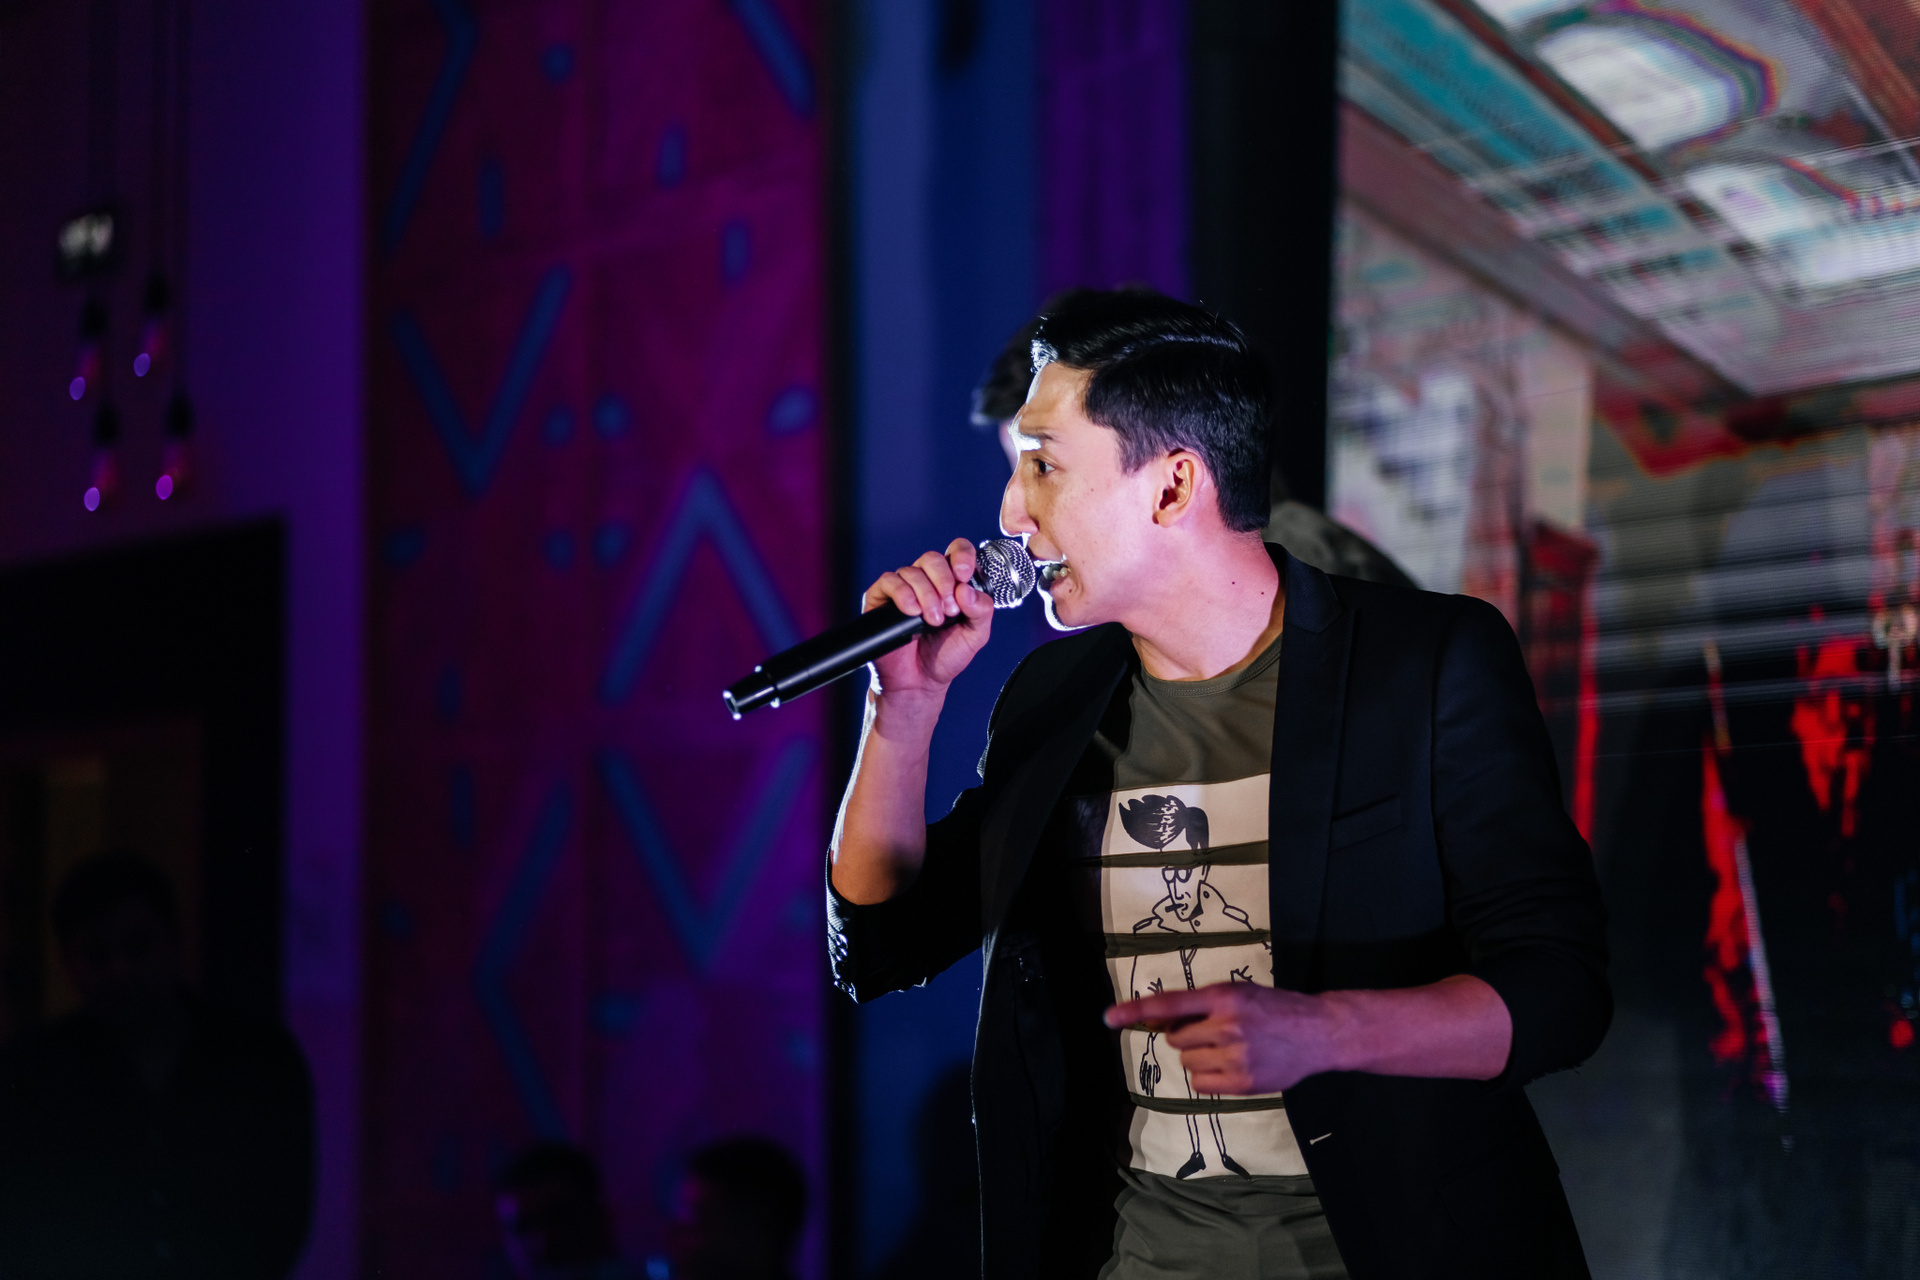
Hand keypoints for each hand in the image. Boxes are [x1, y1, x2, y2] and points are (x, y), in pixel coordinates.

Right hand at [864, 539, 994, 699]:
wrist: (919, 683)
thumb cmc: (945, 656)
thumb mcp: (975, 635)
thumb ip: (981, 610)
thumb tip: (967, 590)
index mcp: (951, 583)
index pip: (957, 551)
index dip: (962, 555)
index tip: (965, 575)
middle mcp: (926, 581)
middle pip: (933, 558)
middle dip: (944, 581)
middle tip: (950, 609)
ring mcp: (903, 588)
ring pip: (912, 571)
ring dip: (927, 595)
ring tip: (933, 621)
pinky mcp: (881, 598)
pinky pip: (890, 582)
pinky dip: (904, 594)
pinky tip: (913, 612)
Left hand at [1104, 982, 1340, 1094]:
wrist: (1318, 1032)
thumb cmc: (1273, 1008)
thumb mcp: (1238, 993)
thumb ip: (1200, 1004)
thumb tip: (1157, 1020)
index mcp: (1223, 996)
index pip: (1170, 1004)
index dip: (1136, 1010)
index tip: (1109, 1017)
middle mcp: (1226, 1025)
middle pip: (1175, 1039)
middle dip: (1187, 1036)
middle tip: (1215, 1031)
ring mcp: (1236, 1056)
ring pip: (1186, 1062)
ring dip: (1198, 1057)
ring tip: (1228, 1048)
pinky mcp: (1243, 1082)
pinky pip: (1200, 1084)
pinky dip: (1207, 1077)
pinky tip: (1231, 1066)